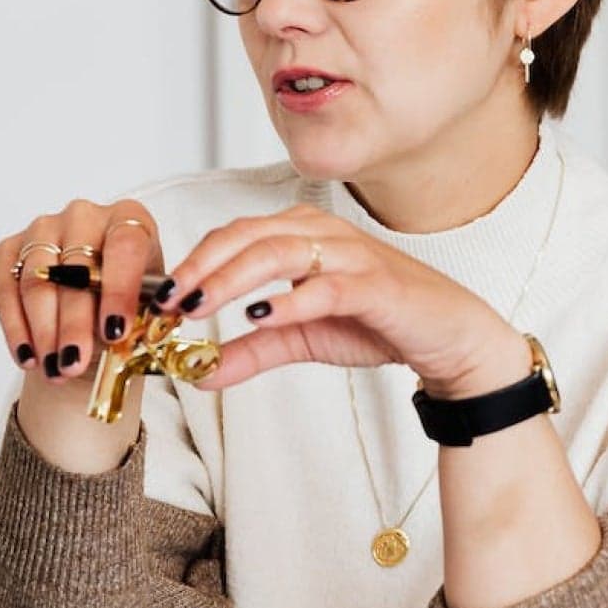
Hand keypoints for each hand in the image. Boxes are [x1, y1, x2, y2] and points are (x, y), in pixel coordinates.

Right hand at [0, 198, 162, 471]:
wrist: (92, 313)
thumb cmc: (125, 309)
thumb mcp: (145, 314)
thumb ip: (144, 320)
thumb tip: (132, 334)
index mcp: (129, 219)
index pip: (124, 247)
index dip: (119, 290)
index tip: (116, 332)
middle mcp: (85, 215)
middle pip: (76, 268)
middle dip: (74, 323)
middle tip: (74, 363)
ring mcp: (43, 229)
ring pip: (38, 280)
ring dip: (44, 331)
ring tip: (54, 369)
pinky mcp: (11, 249)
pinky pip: (6, 288)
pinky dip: (15, 327)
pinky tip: (28, 358)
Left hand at [160, 211, 527, 397]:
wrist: (447, 338)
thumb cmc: (377, 323)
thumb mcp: (301, 339)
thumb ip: (251, 351)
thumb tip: (199, 374)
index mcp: (301, 234)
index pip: (233, 235)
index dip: (193, 262)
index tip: (160, 298)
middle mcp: (322, 232)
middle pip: (247, 236)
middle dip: (201, 267)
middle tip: (168, 301)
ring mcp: (350, 254)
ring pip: (278, 251)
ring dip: (232, 277)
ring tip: (199, 306)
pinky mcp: (376, 284)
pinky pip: (326, 286)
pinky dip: (289, 300)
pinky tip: (259, 316)